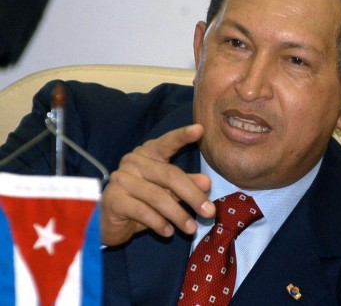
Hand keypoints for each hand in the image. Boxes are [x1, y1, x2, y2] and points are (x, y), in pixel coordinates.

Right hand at [101, 124, 213, 245]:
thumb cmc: (143, 200)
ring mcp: (121, 179)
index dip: (183, 136)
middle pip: (170, 175)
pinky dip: (159, 223)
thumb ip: (186, 184)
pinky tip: (169, 232)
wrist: (109, 221)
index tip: (200, 130)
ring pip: (158, 196)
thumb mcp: (168, 191)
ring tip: (192, 229)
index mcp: (148, 153)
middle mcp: (133, 162)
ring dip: (178, 215)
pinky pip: (143, 211)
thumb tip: (207, 183)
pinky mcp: (113, 199)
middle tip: (210, 212)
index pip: (167, 142)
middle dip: (193, 195)